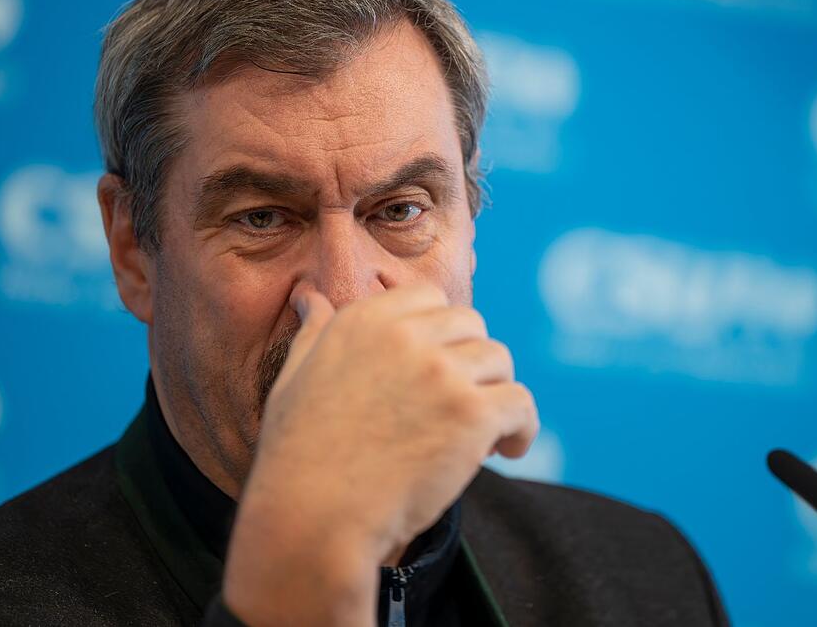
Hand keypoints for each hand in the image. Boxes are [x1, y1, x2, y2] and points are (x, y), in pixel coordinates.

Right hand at [222, 284, 538, 625]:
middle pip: (472, 326)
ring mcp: (442, 374)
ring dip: (495, 394)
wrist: (314, 517)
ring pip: (500, 362)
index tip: (439, 367)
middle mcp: (406, 336)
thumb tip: (309, 298)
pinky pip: (521, 404)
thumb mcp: (294, 379)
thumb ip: (315, 333)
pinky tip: (507, 450)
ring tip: (481, 433)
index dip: (442, 332)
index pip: (430, 298)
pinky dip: (522, 429)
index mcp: (365, 321)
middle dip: (471, 362)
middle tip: (460, 405)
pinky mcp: (472, 415)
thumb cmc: (299, 456)